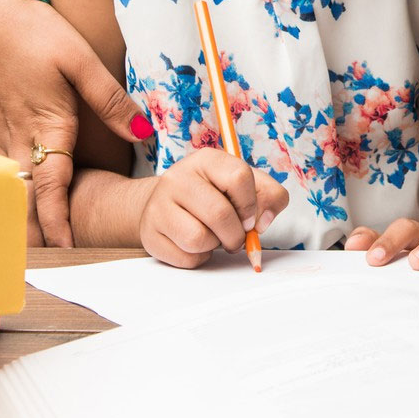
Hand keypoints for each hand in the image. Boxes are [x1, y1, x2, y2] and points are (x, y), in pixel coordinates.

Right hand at [0, 0, 150, 249]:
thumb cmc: (32, 31)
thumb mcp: (80, 59)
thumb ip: (111, 99)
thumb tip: (144, 130)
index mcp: (45, 126)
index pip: (51, 189)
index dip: (59, 223)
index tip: (69, 250)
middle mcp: (16, 138)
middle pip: (25, 200)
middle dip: (36, 233)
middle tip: (54, 261)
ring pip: (8, 188)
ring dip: (21, 215)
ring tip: (36, 244)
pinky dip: (5, 190)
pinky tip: (14, 201)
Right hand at [137, 151, 287, 268]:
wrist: (165, 204)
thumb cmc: (213, 195)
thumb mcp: (245, 186)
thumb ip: (269, 196)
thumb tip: (263, 221)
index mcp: (206, 160)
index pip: (238, 178)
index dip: (251, 205)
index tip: (250, 218)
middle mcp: (178, 178)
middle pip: (220, 214)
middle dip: (236, 234)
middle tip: (236, 236)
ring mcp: (159, 205)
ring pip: (199, 239)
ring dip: (215, 246)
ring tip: (212, 236)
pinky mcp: (149, 234)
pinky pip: (185, 257)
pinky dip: (199, 258)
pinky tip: (195, 244)